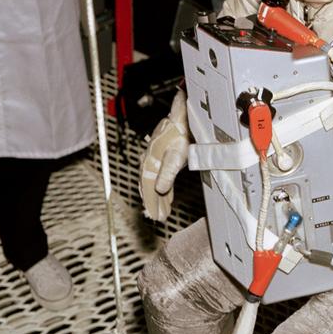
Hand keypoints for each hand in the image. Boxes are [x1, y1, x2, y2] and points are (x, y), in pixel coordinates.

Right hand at [139, 91, 188, 220]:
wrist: (184, 115)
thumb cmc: (181, 133)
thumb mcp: (177, 154)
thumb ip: (168, 172)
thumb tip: (159, 189)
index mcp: (151, 160)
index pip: (149, 187)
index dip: (151, 202)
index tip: (154, 216)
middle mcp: (150, 159)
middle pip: (149, 185)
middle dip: (153, 202)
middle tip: (158, 218)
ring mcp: (155, 156)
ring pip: (154, 181)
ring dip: (157, 197)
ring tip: (162, 211)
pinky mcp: (162, 155)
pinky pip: (159, 175)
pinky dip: (162, 187)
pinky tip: (166, 197)